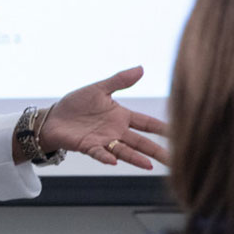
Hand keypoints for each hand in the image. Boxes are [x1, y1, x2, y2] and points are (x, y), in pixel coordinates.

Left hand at [38, 66, 169, 167]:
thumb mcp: (99, 89)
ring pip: (124, 151)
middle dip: (156, 151)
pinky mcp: (88, 146)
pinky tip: (114, 160)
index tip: (179, 133)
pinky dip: (105, 156)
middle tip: (174, 160)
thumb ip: (120, 80)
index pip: (146, 123)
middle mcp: (116, 131)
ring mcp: (103, 140)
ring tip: (149, 165)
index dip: (162, 128)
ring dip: (136, 158)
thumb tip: (141, 68)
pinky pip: (99, 152)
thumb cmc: (76, 104)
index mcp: (121, 116)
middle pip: (141, 142)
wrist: (53, 117)